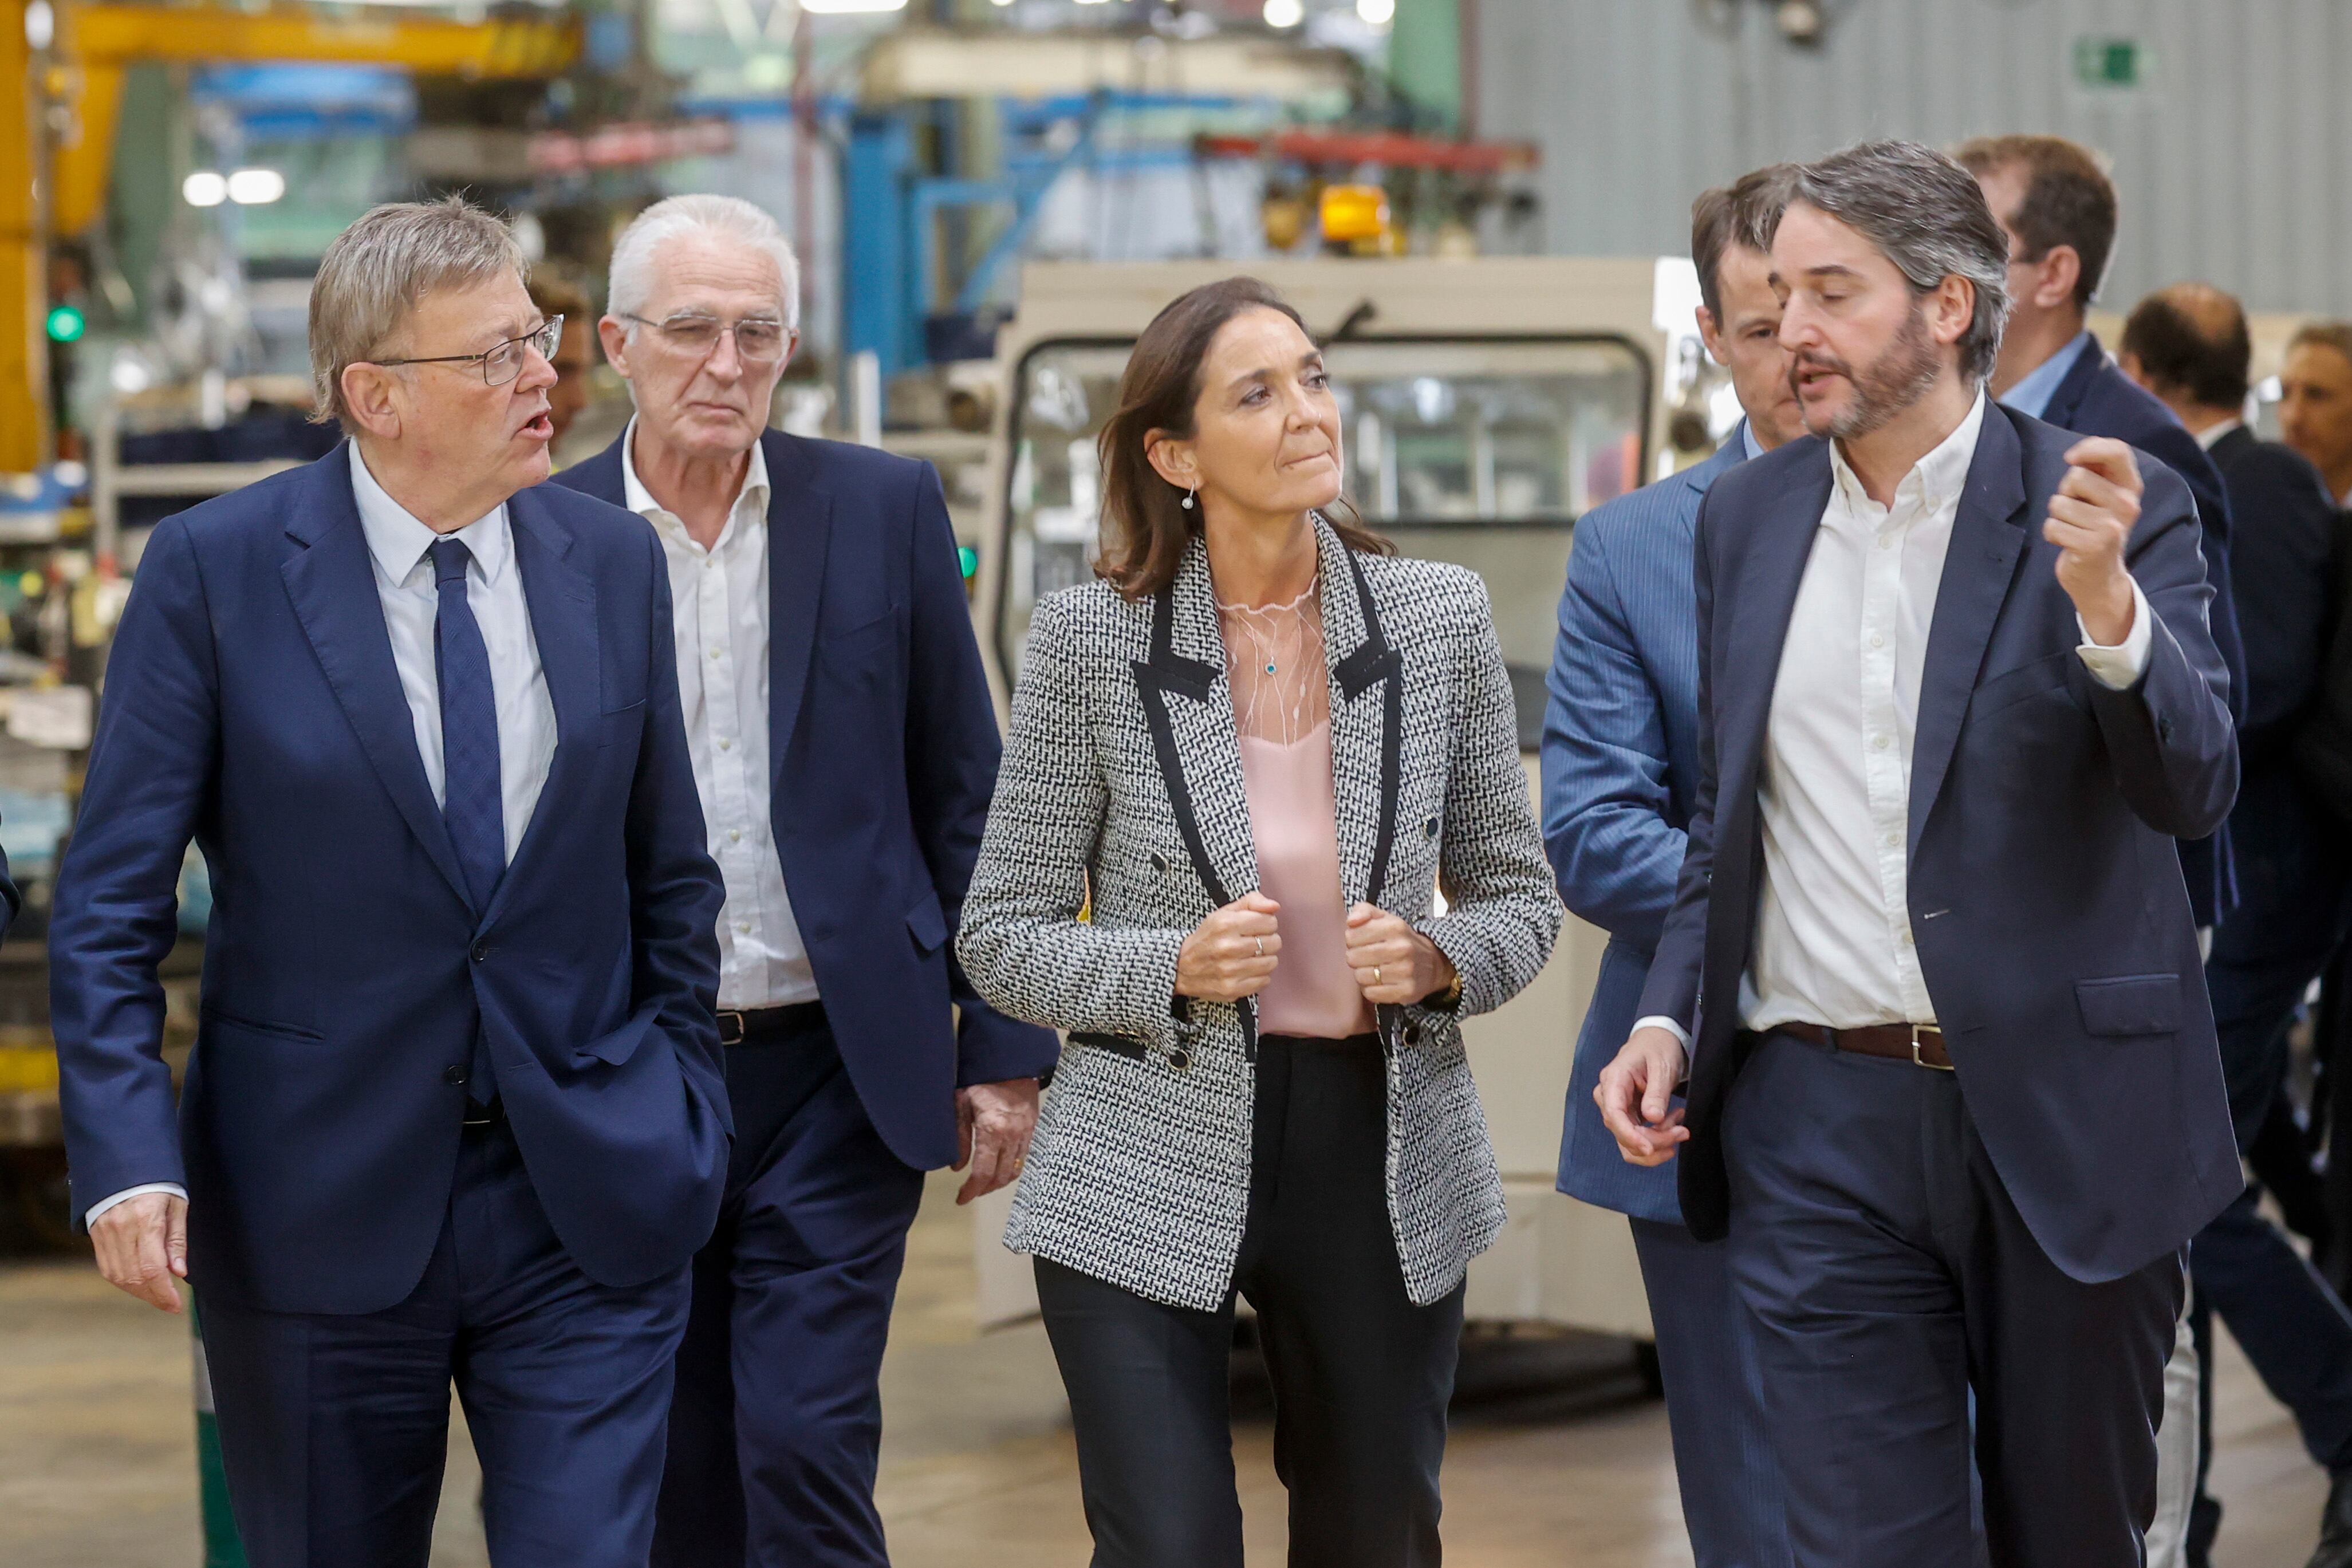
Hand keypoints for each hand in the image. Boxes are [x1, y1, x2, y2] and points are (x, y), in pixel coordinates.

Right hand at [90, 1192, 188, 1312]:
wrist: (124, 1167)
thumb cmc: (159, 1184)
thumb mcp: (177, 1205)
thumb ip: (177, 1241)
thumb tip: (179, 1273)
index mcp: (146, 1220)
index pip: (152, 1268)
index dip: (163, 1292)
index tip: (176, 1305)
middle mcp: (121, 1229)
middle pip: (134, 1276)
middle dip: (154, 1296)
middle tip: (170, 1304)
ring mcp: (104, 1234)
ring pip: (119, 1276)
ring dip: (139, 1292)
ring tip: (157, 1296)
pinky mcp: (95, 1236)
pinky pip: (107, 1269)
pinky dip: (123, 1282)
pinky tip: (139, 1284)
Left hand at [953, 1078, 1039, 1205]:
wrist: (1010, 1060)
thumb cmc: (981, 1079)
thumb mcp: (961, 1105)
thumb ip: (959, 1138)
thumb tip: (957, 1167)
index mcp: (993, 1130)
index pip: (983, 1173)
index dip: (972, 1190)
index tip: (961, 1198)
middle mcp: (1014, 1135)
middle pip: (1002, 1177)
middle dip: (985, 1189)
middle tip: (971, 1191)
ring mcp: (1027, 1132)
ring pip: (1016, 1169)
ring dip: (1000, 1181)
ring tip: (985, 1181)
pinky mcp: (1035, 1128)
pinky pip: (1026, 1157)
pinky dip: (1013, 1167)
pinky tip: (1000, 1164)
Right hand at [1176, 892, 1280, 1002]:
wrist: (1181, 967)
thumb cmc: (1207, 938)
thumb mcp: (1223, 913)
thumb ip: (1251, 902)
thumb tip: (1275, 906)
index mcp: (1226, 924)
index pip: (1270, 922)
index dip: (1266, 924)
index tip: (1257, 927)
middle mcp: (1229, 947)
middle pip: (1274, 942)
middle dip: (1267, 941)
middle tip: (1254, 942)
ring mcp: (1230, 971)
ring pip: (1271, 962)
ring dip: (1265, 959)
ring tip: (1251, 956)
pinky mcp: (1232, 989)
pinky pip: (1264, 981)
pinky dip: (1259, 976)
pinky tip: (1247, 970)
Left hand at [1344, 903, 1454, 1005]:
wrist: (1431, 964)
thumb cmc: (1400, 940)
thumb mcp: (1384, 918)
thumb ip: (1363, 911)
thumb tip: (1351, 921)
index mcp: (1395, 927)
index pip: (1351, 936)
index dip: (1352, 940)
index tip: (1362, 941)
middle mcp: (1402, 948)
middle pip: (1353, 958)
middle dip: (1356, 957)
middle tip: (1367, 957)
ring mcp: (1405, 971)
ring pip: (1360, 977)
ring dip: (1362, 974)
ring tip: (1374, 969)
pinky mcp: (1406, 992)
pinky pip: (1370, 994)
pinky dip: (1370, 989)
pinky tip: (1380, 982)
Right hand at [1595, 1026, 1691, 1166]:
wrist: (1658, 1040)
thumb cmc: (1658, 1047)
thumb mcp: (1662, 1066)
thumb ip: (1657, 1093)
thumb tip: (1653, 1118)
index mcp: (1613, 1080)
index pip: (1614, 1115)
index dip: (1630, 1136)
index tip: (1650, 1149)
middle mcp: (1609, 1097)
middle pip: (1622, 1133)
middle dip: (1654, 1140)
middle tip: (1682, 1131)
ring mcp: (1617, 1108)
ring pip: (1628, 1143)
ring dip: (1656, 1144)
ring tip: (1679, 1127)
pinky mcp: (1627, 1116)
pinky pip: (1637, 1138)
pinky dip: (1657, 1139)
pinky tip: (1672, 1124)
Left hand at [2046, 437, 2142, 646]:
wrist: (2100, 578)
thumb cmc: (2093, 528)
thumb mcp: (2100, 497)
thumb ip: (2094, 471)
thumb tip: (2076, 455)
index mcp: (2131, 488)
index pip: (2118, 451)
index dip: (2090, 447)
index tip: (2071, 458)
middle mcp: (2127, 505)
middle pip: (2076, 476)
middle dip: (2066, 492)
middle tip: (2077, 512)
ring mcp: (2112, 526)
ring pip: (2059, 503)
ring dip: (2058, 516)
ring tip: (2074, 528)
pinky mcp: (2093, 546)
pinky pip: (2052, 527)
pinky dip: (2053, 534)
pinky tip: (2069, 543)